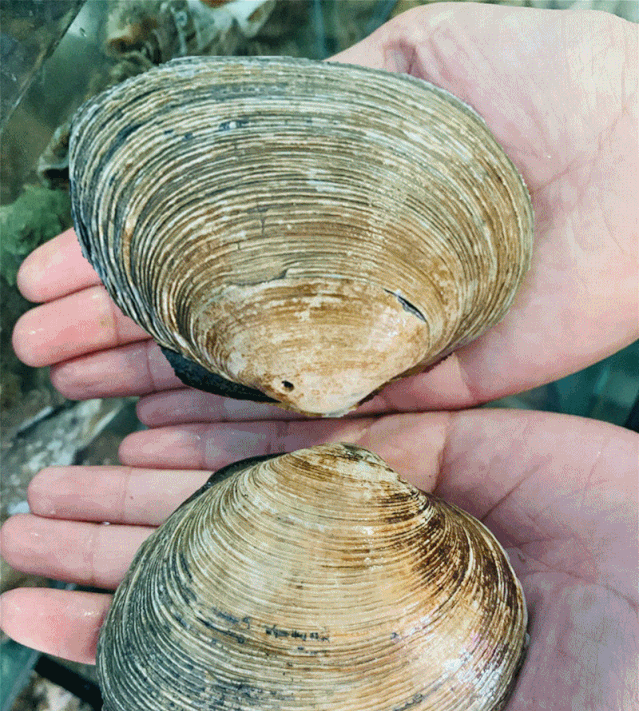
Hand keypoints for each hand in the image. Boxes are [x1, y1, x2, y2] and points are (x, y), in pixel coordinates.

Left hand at [2, 409, 636, 710]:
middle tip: (17, 533)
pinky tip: (156, 428)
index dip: (110, 630)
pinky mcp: (427, 444)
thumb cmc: (624, 701)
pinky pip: (310, 431)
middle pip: (204, 561)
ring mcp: (387, 508)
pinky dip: (231, 429)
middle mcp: (359, 581)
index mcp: (364, 660)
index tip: (26, 613)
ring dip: (146, 486)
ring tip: (59, 482)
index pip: (208, 648)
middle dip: (105, 549)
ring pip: (239, 490)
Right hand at [11, 4, 637, 423]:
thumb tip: (228, 139)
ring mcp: (376, 338)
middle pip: (211, 317)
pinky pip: (316, 418)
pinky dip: (240, 430)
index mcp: (331, 205)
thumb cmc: (545, 78)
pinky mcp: (424, 386)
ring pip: (246, 376)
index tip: (46, 272)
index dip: (122, 255)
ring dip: (156, 384)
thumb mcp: (411, 54)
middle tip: (35, 352)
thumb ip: (320, 105)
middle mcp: (342, 280)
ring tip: (69, 392)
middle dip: (116, 331)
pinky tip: (166, 432)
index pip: (204, 239)